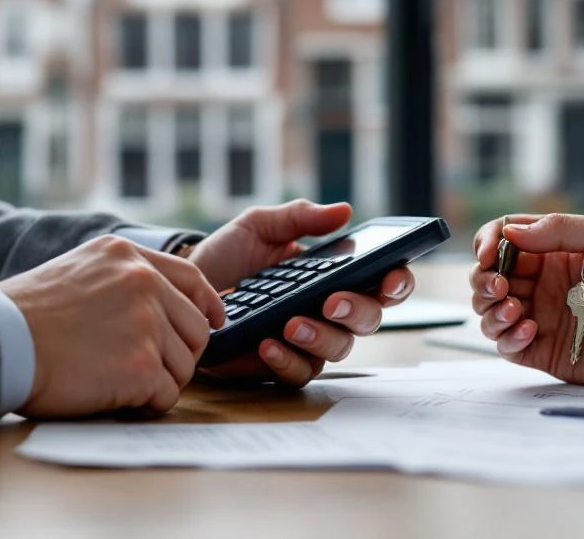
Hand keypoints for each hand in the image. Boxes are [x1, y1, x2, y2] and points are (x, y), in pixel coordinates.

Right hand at [0, 234, 224, 416]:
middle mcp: (144, 283)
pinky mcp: (141, 365)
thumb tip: (159, 303)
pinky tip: (118, 397)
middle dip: (182, 353)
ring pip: (184, 365)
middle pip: (196, 328)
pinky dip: (147, 403)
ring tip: (122, 382)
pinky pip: (167, 394)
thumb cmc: (26, 314)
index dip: (208, 304)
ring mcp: (146, 323)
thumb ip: (122, 278)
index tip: (214, 322)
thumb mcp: (79, 268)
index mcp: (129, 256)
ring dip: (159, 381)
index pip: (193, 278)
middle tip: (153, 368)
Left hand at [188, 199, 414, 386]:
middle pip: (369, 319)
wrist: (187, 287)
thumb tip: (343, 211)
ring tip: (291, 324)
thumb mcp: (259, 226)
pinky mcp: (280, 365)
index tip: (389, 277)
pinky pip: (299, 372)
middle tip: (331, 301)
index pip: (380, 281)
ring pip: (338, 349)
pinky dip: (286, 359)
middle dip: (357, 311)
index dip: (396, 281)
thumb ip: (299, 218)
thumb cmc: (227, 255)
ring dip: (320, 337)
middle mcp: (328, 310)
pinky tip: (267, 342)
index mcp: (333, 274)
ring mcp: (308, 340)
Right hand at [470, 213, 583, 388]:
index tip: (489, 253)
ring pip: (492, 313)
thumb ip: (561, 229)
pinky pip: (509, 347)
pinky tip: (528, 330)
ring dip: (490, 310)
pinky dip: (507, 338)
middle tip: (500, 286)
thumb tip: (510, 233)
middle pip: (489, 277)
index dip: (488, 244)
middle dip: (484, 280)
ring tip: (514, 309)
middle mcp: (546, 284)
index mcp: (557, 251)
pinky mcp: (550, 353)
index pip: (504, 240)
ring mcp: (546, 318)